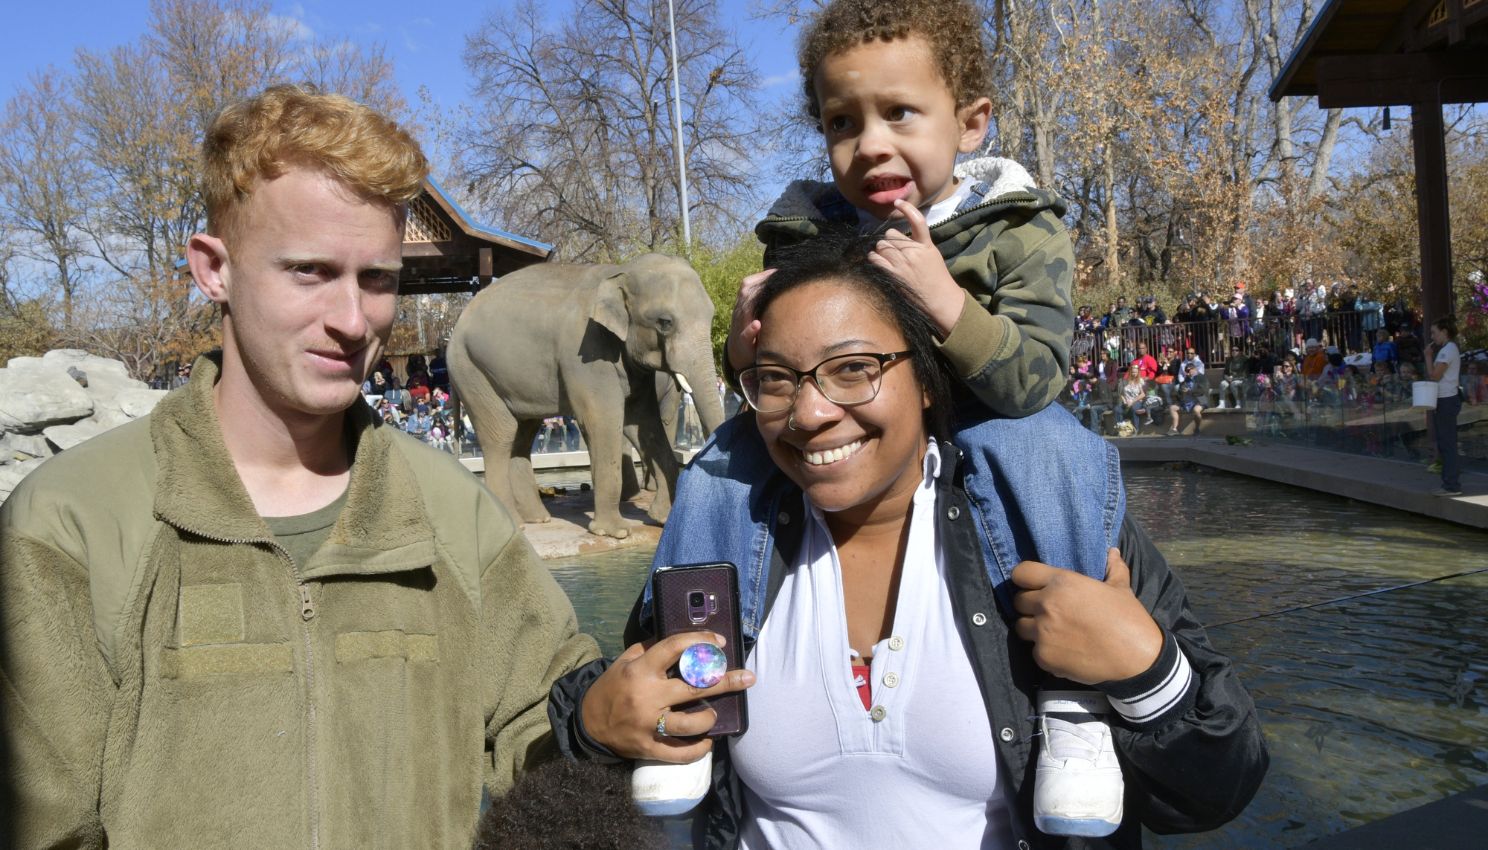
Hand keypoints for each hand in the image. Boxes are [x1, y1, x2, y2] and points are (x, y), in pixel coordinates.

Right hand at [580, 632, 754, 762]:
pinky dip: (699, 749)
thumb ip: (651, 649)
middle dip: (726, 681)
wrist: (587, 723)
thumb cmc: (612, 687)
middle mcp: (648, 696)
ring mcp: (649, 725)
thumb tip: (683, 640)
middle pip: (695, 687)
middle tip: (747, 678)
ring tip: (715, 714)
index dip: (700, 642)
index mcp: (641, 670)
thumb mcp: (625, 661)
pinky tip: (707, 741)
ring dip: (709, 718)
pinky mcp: (649, 748)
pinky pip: (681, 753)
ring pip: (691, 724)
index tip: (719, 643)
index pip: (675, 648)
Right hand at [726, 269, 774, 373]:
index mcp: (744, 305)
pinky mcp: (743, 342)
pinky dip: (750, 329)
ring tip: (768, 291)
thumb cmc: (753, 331)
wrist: (739, 353)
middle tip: (776, 277)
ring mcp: (740, 327)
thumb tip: (779, 285)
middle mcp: (740, 313)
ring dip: (753, 300)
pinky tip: (757, 324)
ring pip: (743, 309)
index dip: (761, 277)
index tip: (776, 271)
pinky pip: (745, 335)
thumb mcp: (756, 314)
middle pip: (745, 292)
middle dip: (759, 282)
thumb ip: (763, 301)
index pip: (748, 285)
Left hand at [868, 199, 962, 336]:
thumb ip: (918, 244)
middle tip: (894, 251)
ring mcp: (902, 263)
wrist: (939, 299)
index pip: (917, 221)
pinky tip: (879, 262)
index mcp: (925, 245)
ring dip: (881, 250)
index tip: (898, 202)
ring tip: (887, 258)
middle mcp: (913, 252)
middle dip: (890, 241)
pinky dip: (874, 259)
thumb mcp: (933, 255)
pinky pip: (875, 259)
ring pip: (881, 245)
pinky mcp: (892, 274)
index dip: (906, 208)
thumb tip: (896, 238)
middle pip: (890, 235)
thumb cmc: (936, 278)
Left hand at [1011, 548, 1161, 683]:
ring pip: (1021, 627)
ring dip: (1033, 628)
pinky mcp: (1044, 657)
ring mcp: (1043, 632)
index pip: (1021, 572)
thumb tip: (1113, 551)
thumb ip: (1112, 568)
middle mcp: (1047, 604)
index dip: (1025, 578)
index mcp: (1062, 582)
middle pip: (1018, 601)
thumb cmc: (1129, 619)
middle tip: (1048, 612)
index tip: (1032, 585)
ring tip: (1053, 632)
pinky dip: (1045, 651)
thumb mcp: (1121, 588)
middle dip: (1029, 605)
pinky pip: (1034, 650)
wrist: (1138, 658)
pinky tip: (1063, 651)